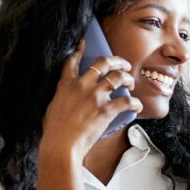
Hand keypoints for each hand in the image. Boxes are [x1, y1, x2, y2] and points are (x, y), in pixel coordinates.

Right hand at [40, 40, 141, 159]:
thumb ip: (62, 96)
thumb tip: (68, 96)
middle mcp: (82, 85)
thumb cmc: (54, 131)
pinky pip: (128, 100)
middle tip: (124, 65)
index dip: (79, 50)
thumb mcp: (52, 106)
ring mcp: (95, 96)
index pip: (71, 61)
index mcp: (66, 84)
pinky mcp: (107, 109)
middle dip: (117, 60)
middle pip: (104, 62)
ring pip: (119, 77)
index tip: (83, 43)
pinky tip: (137, 105)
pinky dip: (135, 103)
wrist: (61, 145)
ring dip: (128, 79)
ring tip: (131, 83)